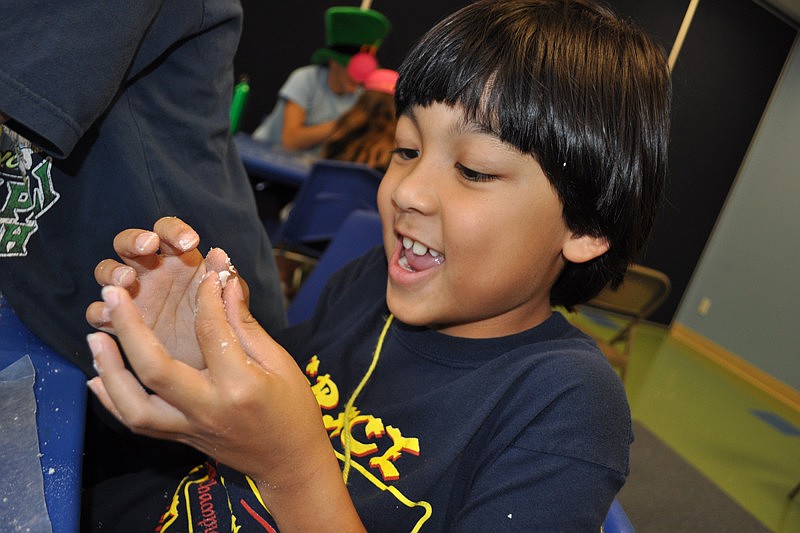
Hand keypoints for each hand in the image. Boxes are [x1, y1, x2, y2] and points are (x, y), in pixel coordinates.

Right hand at [86, 216, 240, 367]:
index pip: (168, 232)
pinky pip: (98, 310)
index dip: (174, 231)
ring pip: (107, 271)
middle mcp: (150, 272)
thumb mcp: (228, 304)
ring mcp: (131, 294)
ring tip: (127, 279)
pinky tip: (111, 312)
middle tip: (148, 246)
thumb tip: (219, 253)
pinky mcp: (117, 321)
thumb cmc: (220, 327)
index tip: (189, 242)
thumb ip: (225, 280)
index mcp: (178, 260)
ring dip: (113, 271)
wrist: (206, 366)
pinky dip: (100, 309)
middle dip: (135, 240)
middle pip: (129, 243)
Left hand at [87, 272, 361, 530]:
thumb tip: (226, 280)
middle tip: (113, 293)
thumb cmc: (293, 408)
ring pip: (134, 405)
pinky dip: (112, 400)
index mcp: (240, 385)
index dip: (207, 295)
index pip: (212, 330)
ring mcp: (189, 427)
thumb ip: (245, 323)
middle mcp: (207, 408)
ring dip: (110, 369)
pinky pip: (136, 422)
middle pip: (155, 368)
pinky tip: (96, 377)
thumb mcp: (279, 361)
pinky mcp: (179, 437)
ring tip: (96, 336)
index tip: (208, 271)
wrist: (289, 463)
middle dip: (130, 328)